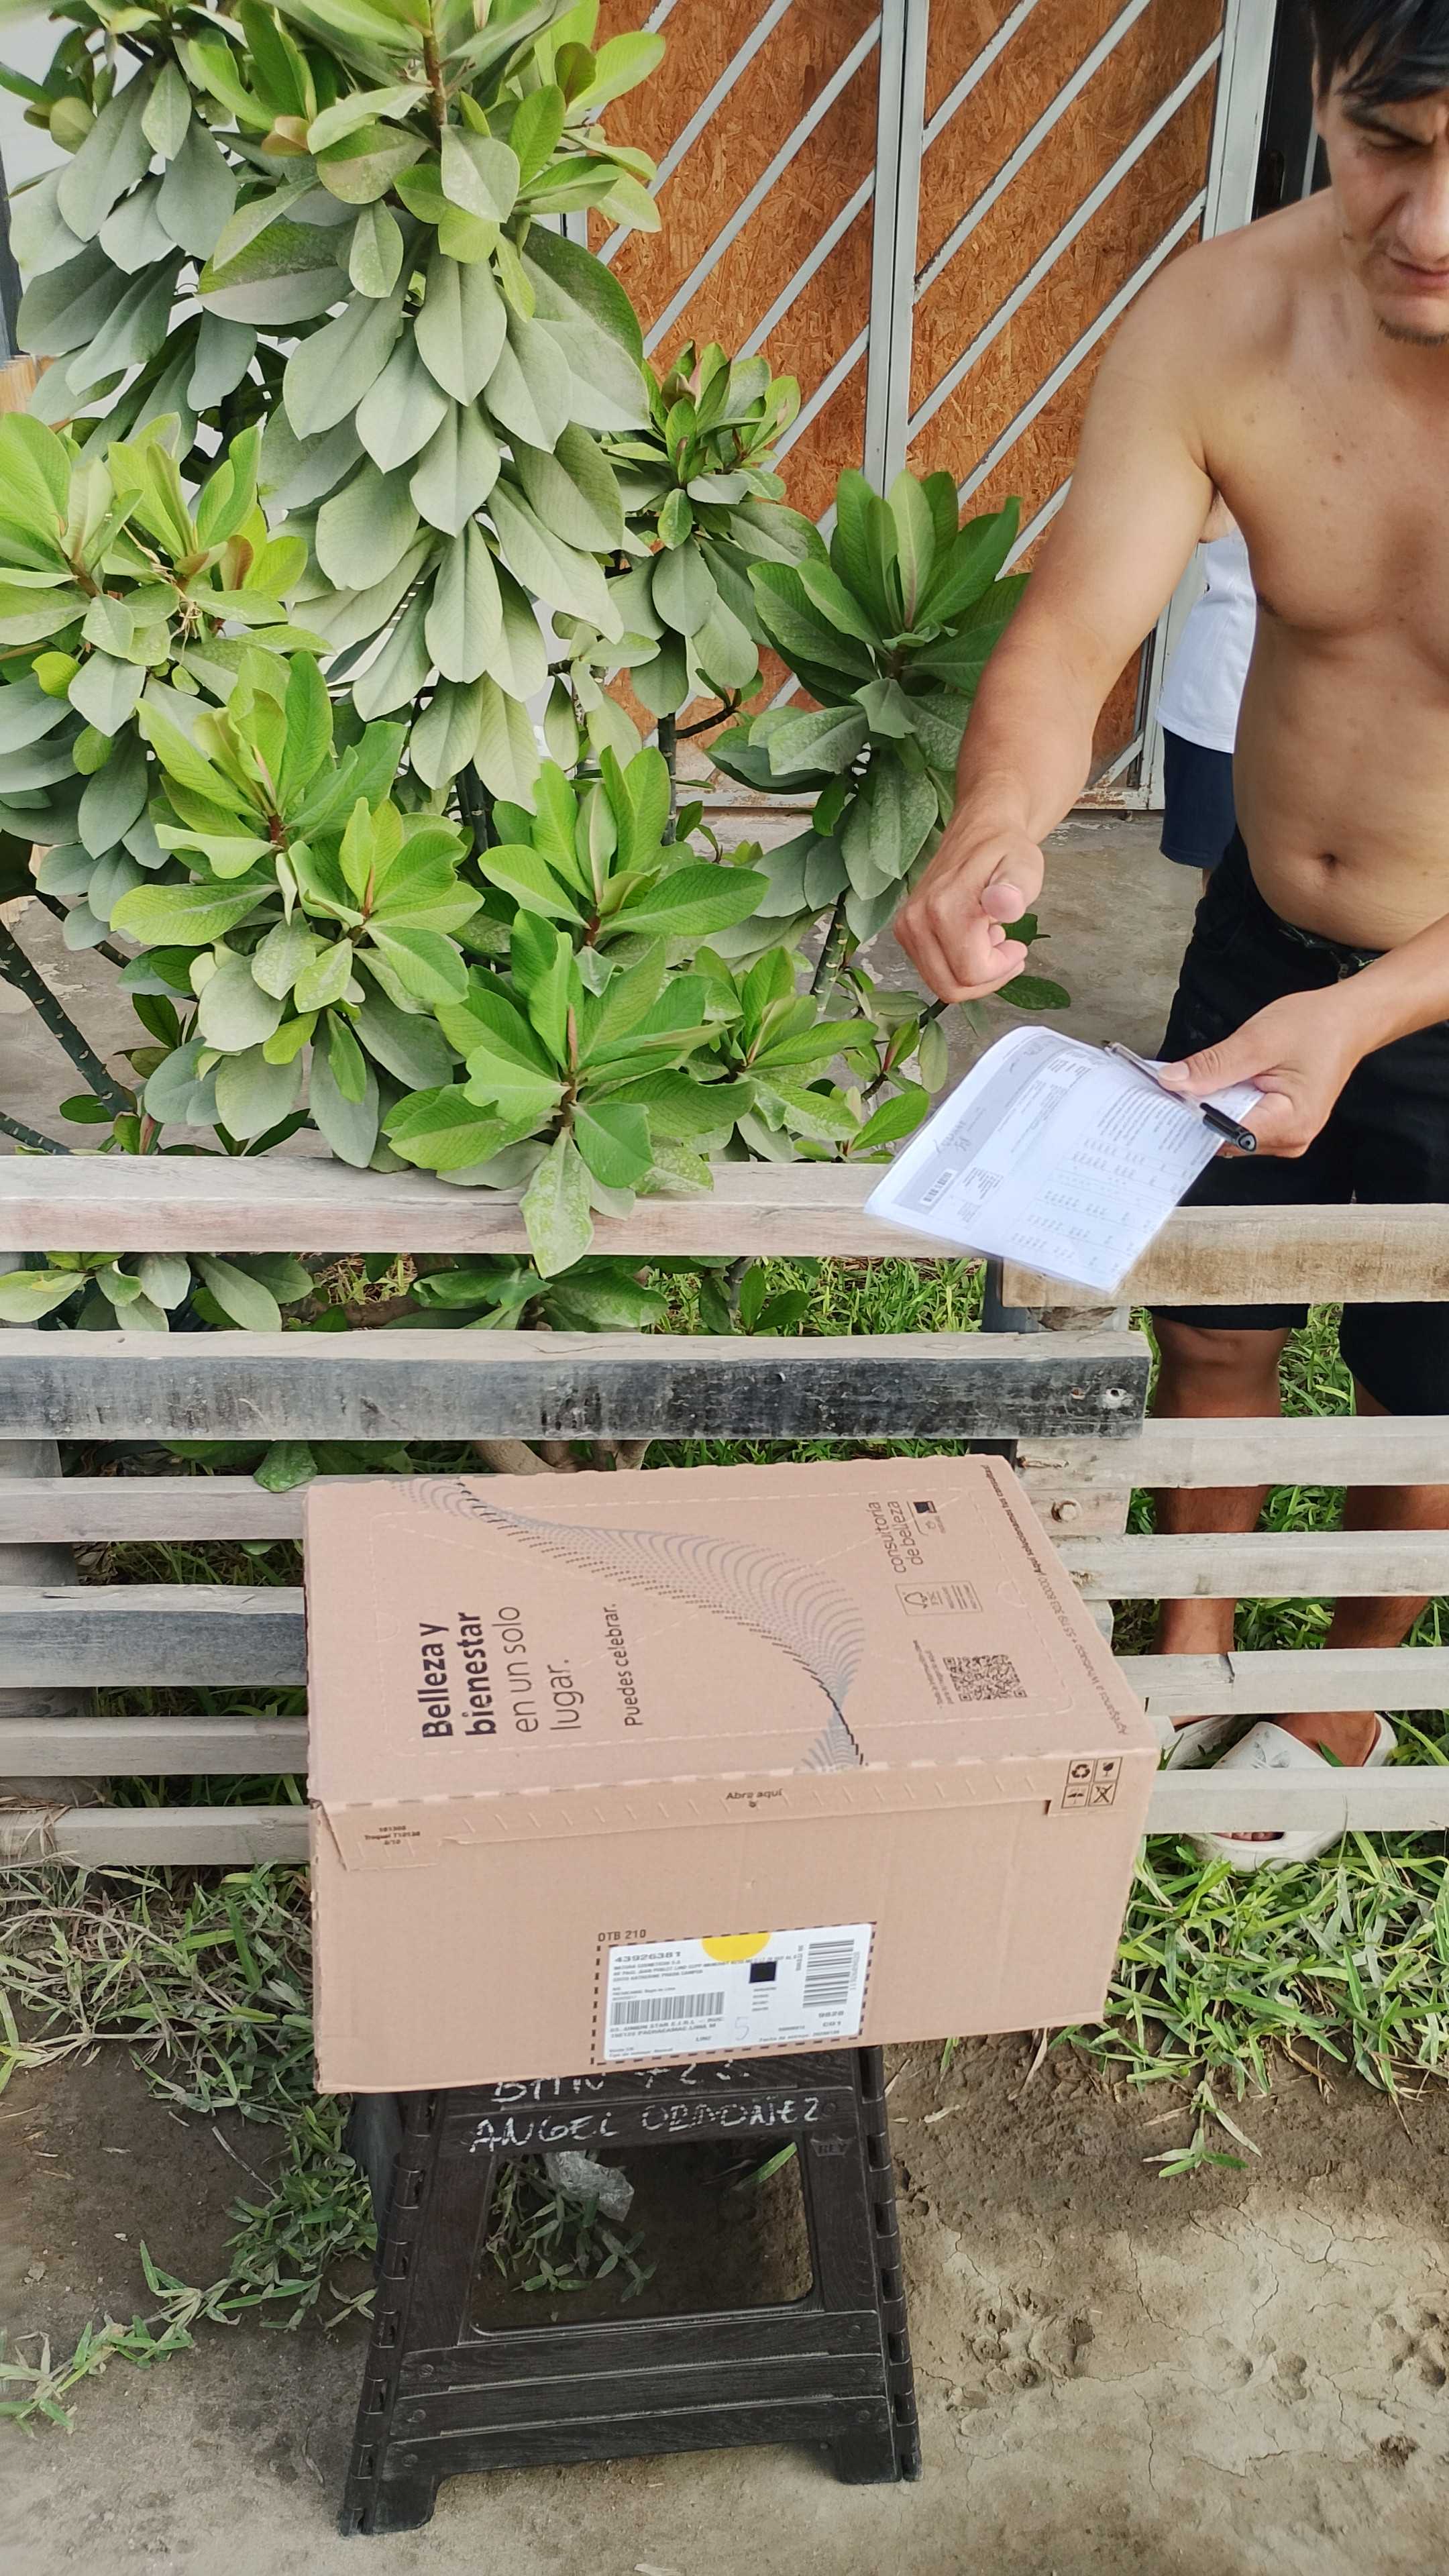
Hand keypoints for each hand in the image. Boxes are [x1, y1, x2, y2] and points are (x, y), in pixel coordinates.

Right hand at [894, 817, 1045, 1001]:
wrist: (978, 832)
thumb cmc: (1004, 851)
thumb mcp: (1024, 864)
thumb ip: (1016, 887)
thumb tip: (1004, 904)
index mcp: (945, 908)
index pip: (971, 973)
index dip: (1000, 969)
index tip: (1017, 945)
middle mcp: (917, 921)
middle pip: (951, 987)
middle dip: (986, 979)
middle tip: (1007, 949)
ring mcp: (907, 928)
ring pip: (941, 984)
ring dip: (972, 973)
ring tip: (989, 938)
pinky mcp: (905, 932)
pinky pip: (933, 971)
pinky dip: (957, 966)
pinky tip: (974, 939)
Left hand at [1156, 987, 1364, 1156]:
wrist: (1349, 1021)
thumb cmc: (1316, 1026)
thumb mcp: (1258, 1040)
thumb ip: (1214, 1065)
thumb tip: (1173, 1082)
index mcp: (1291, 1123)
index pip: (1225, 1133)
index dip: (1190, 1117)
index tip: (1162, 1098)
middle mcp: (1290, 1139)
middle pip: (1224, 1137)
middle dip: (1196, 1111)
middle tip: (1168, 1084)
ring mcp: (1286, 1136)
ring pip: (1228, 1131)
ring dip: (1208, 1107)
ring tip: (1195, 1080)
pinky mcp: (1279, 1127)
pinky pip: (1240, 1122)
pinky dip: (1222, 1104)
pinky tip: (1214, 1085)